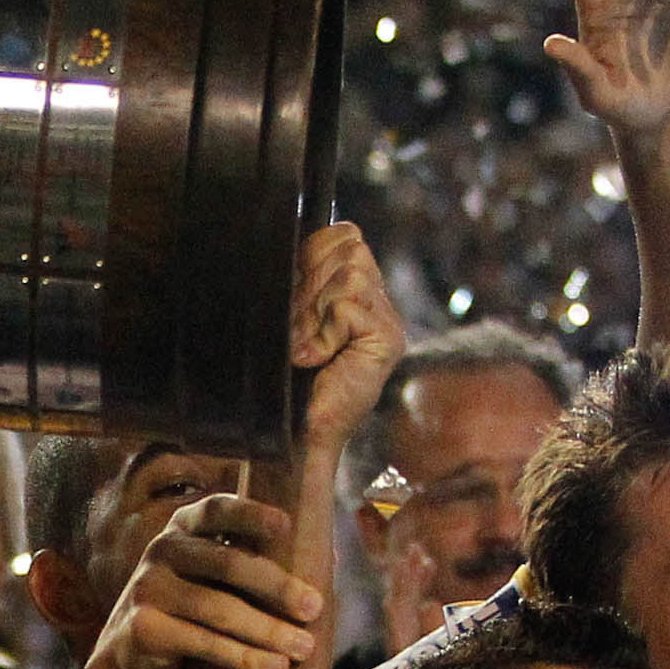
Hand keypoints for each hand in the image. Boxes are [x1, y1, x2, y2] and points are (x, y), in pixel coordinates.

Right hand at [98, 495, 321, 668]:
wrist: (132, 660)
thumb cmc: (190, 611)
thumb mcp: (210, 577)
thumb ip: (250, 558)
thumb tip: (327, 553)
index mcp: (183, 527)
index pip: (217, 509)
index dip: (250, 514)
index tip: (286, 525)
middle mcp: (161, 550)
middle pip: (226, 563)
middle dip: (276, 586)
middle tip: (315, 608)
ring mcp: (147, 587)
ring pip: (218, 608)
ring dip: (267, 630)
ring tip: (303, 649)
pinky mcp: (143, 627)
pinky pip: (203, 642)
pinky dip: (244, 657)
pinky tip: (275, 667)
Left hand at [290, 222, 402, 454]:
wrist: (295, 433)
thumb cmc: (283, 379)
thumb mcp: (287, 317)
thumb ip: (296, 280)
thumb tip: (281, 242)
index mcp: (354, 290)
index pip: (344, 234)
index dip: (312, 254)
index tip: (294, 298)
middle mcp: (377, 301)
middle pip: (347, 248)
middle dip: (309, 286)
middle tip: (298, 330)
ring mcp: (387, 321)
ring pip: (349, 274)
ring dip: (313, 311)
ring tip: (306, 347)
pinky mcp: (388, 340)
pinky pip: (347, 307)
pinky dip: (321, 333)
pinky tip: (315, 360)